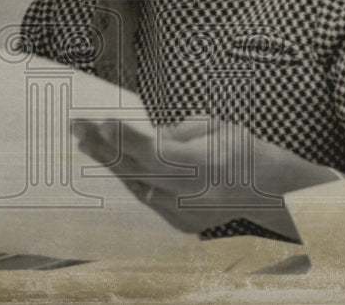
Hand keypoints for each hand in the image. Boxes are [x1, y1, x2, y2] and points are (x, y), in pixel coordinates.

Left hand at [74, 117, 338, 238]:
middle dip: (105, 147)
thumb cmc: (240, 149)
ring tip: (86, 141)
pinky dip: (130, 178)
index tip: (101, 121)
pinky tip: (112, 161)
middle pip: (138, 170)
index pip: (155, 152)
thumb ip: (174, 134)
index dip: (126, 138)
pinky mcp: (179, 223)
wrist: (267, 190)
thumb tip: (140, 136)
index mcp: (205, 166)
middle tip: (77, 127)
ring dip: (111, 163)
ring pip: (136, 185)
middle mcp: (192, 195)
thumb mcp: (212, 127)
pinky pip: (146, 197)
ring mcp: (184, 214)